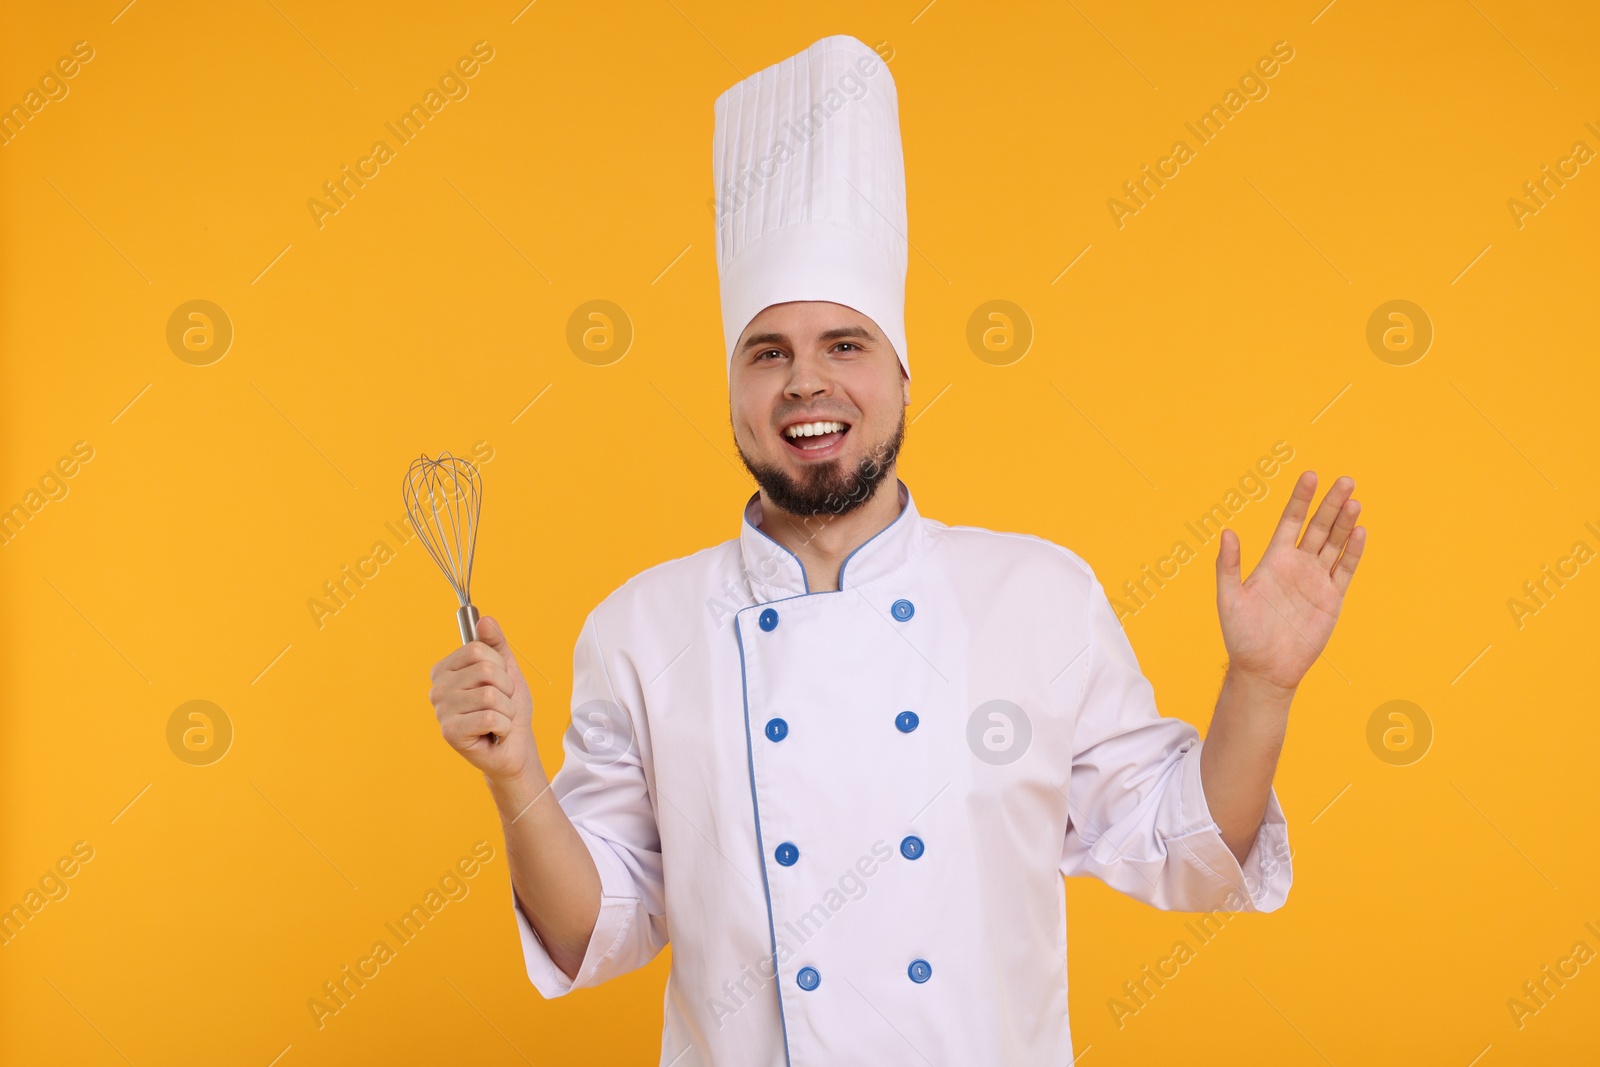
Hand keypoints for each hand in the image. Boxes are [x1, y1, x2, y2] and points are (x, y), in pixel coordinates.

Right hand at [428, 615, 539, 783]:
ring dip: (507, 710)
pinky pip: (491, 718)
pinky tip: (495, 734)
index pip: (477, 649)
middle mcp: (438, 688)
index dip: (499, 665)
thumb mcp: (506, 669)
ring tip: (498, 720)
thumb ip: (495, 644)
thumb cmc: (508, 707)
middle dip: (506, 689)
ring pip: (490, 695)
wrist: (515, 746)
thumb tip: (486, 620)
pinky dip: (504, 726)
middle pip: (485, 670)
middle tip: (500, 704)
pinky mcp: (450, 733)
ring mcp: (441, 711)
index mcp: (445, 669)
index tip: (498, 682)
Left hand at [1215, 471, 1366, 693]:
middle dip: (1330, 504)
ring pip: (1335, 544)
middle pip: (1319, 527)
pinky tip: (1360, 532)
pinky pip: (1345, 571)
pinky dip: (1353, 552)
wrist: (1264, 669)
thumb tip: (1227, 532)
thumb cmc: (1241, 635)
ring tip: (1354, 500)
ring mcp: (1316, 581)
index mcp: (1273, 560)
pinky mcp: (1331, 599)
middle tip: (1345, 480)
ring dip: (1345, 523)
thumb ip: (1228, 565)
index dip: (1300, 499)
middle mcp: (1297, 565)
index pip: (1290, 521)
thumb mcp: (1229, 598)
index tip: (1310, 475)